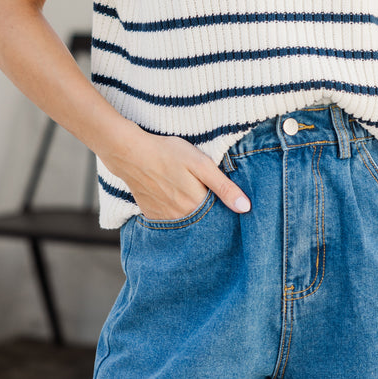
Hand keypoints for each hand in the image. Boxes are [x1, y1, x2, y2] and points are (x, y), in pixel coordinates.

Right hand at [101, 125, 251, 220]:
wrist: (131, 153)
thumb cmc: (168, 153)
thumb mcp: (201, 164)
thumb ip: (223, 187)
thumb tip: (245, 207)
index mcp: (196, 206)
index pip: (219, 218)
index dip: (227, 213)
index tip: (233, 207)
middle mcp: (181, 219)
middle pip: (203, 224)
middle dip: (211, 218)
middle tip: (213, 201)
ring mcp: (164, 219)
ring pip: (187, 225)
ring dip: (194, 218)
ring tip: (194, 199)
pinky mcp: (152, 215)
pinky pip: (170, 223)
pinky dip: (177, 217)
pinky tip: (178, 203)